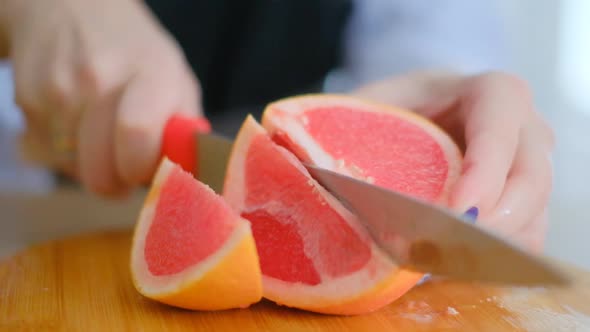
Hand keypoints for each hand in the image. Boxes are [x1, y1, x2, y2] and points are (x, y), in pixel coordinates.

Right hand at [4, 0, 201, 195]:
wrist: (70, 9)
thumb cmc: (133, 52)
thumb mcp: (175, 76)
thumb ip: (185, 128)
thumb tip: (189, 175)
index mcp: (149, 72)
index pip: (138, 135)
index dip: (141, 168)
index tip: (146, 169)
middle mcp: (99, 79)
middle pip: (100, 171)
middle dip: (116, 182)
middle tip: (126, 167)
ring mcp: (57, 90)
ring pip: (74, 170)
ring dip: (91, 167)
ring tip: (103, 137)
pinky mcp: (27, 102)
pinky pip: (48, 156)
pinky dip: (66, 153)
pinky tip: (77, 125)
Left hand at [353, 70, 554, 252]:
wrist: (433, 110)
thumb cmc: (406, 103)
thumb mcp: (377, 97)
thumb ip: (349, 114)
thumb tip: (292, 143)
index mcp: (493, 94)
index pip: (501, 131)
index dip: (484, 173)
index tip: (455, 212)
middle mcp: (525, 131)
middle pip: (531, 182)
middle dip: (493, 222)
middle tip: (444, 249)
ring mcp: (531, 169)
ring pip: (532, 217)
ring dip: (493, 248)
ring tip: (441, 261)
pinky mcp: (525, 203)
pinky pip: (526, 238)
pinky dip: (494, 258)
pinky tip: (453, 263)